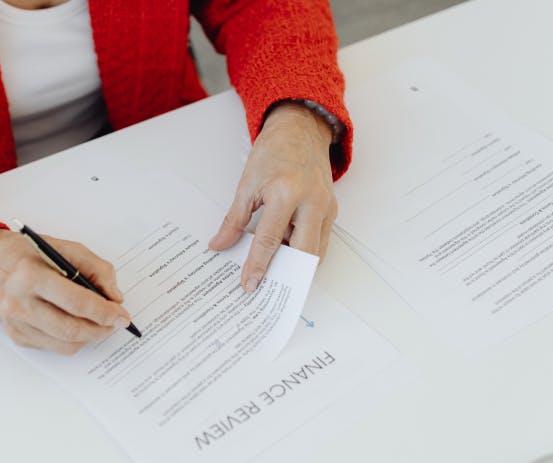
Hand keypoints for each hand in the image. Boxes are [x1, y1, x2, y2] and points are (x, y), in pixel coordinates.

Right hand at [0, 229, 131, 354]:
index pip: (76, 302)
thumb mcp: (64, 248)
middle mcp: (20, 303)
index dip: (105, 312)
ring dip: (90, 337)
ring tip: (100, 324)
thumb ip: (96, 268)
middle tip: (116, 323)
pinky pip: (54, 347)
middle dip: (101, 329)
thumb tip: (115, 297)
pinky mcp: (17, 336)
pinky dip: (72, 339)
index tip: (122, 315)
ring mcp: (16, 323)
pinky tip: (76, 323)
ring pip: (65, 344)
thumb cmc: (27, 253)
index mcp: (31, 275)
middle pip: (71, 329)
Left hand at [208, 101, 336, 290]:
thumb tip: (220, 244)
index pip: (270, 240)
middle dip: (285, 275)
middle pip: (303, 253)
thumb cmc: (275, 151)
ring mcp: (326, 207)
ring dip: (296, 266)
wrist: (301, 129)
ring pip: (315, 251)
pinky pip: (320, 241)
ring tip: (275, 277)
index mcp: (287, 193)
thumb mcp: (247, 183)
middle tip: (266, 289)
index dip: (257, 265)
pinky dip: (304, 253)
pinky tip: (287, 258)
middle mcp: (312, 202)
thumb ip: (234, 219)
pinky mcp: (331, 210)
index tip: (249, 284)